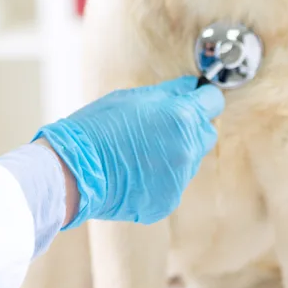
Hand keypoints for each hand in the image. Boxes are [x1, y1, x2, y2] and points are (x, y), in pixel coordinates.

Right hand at [34, 76, 224, 227]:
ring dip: (175, 153)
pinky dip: (161, 177)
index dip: (203, 98)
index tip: (196, 98)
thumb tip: (191, 86)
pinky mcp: (167, 201)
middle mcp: (187, 150)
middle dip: (191, 127)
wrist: (74, 170)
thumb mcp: (133, 98)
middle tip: (162, 125)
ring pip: (189, 160)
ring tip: (141, 151)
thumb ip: (170, 92)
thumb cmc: (97, 128)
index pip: (213, 102)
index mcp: (182, 118)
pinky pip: (173, 183)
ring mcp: (179, 179)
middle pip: (206, 134)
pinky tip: (136, 170)